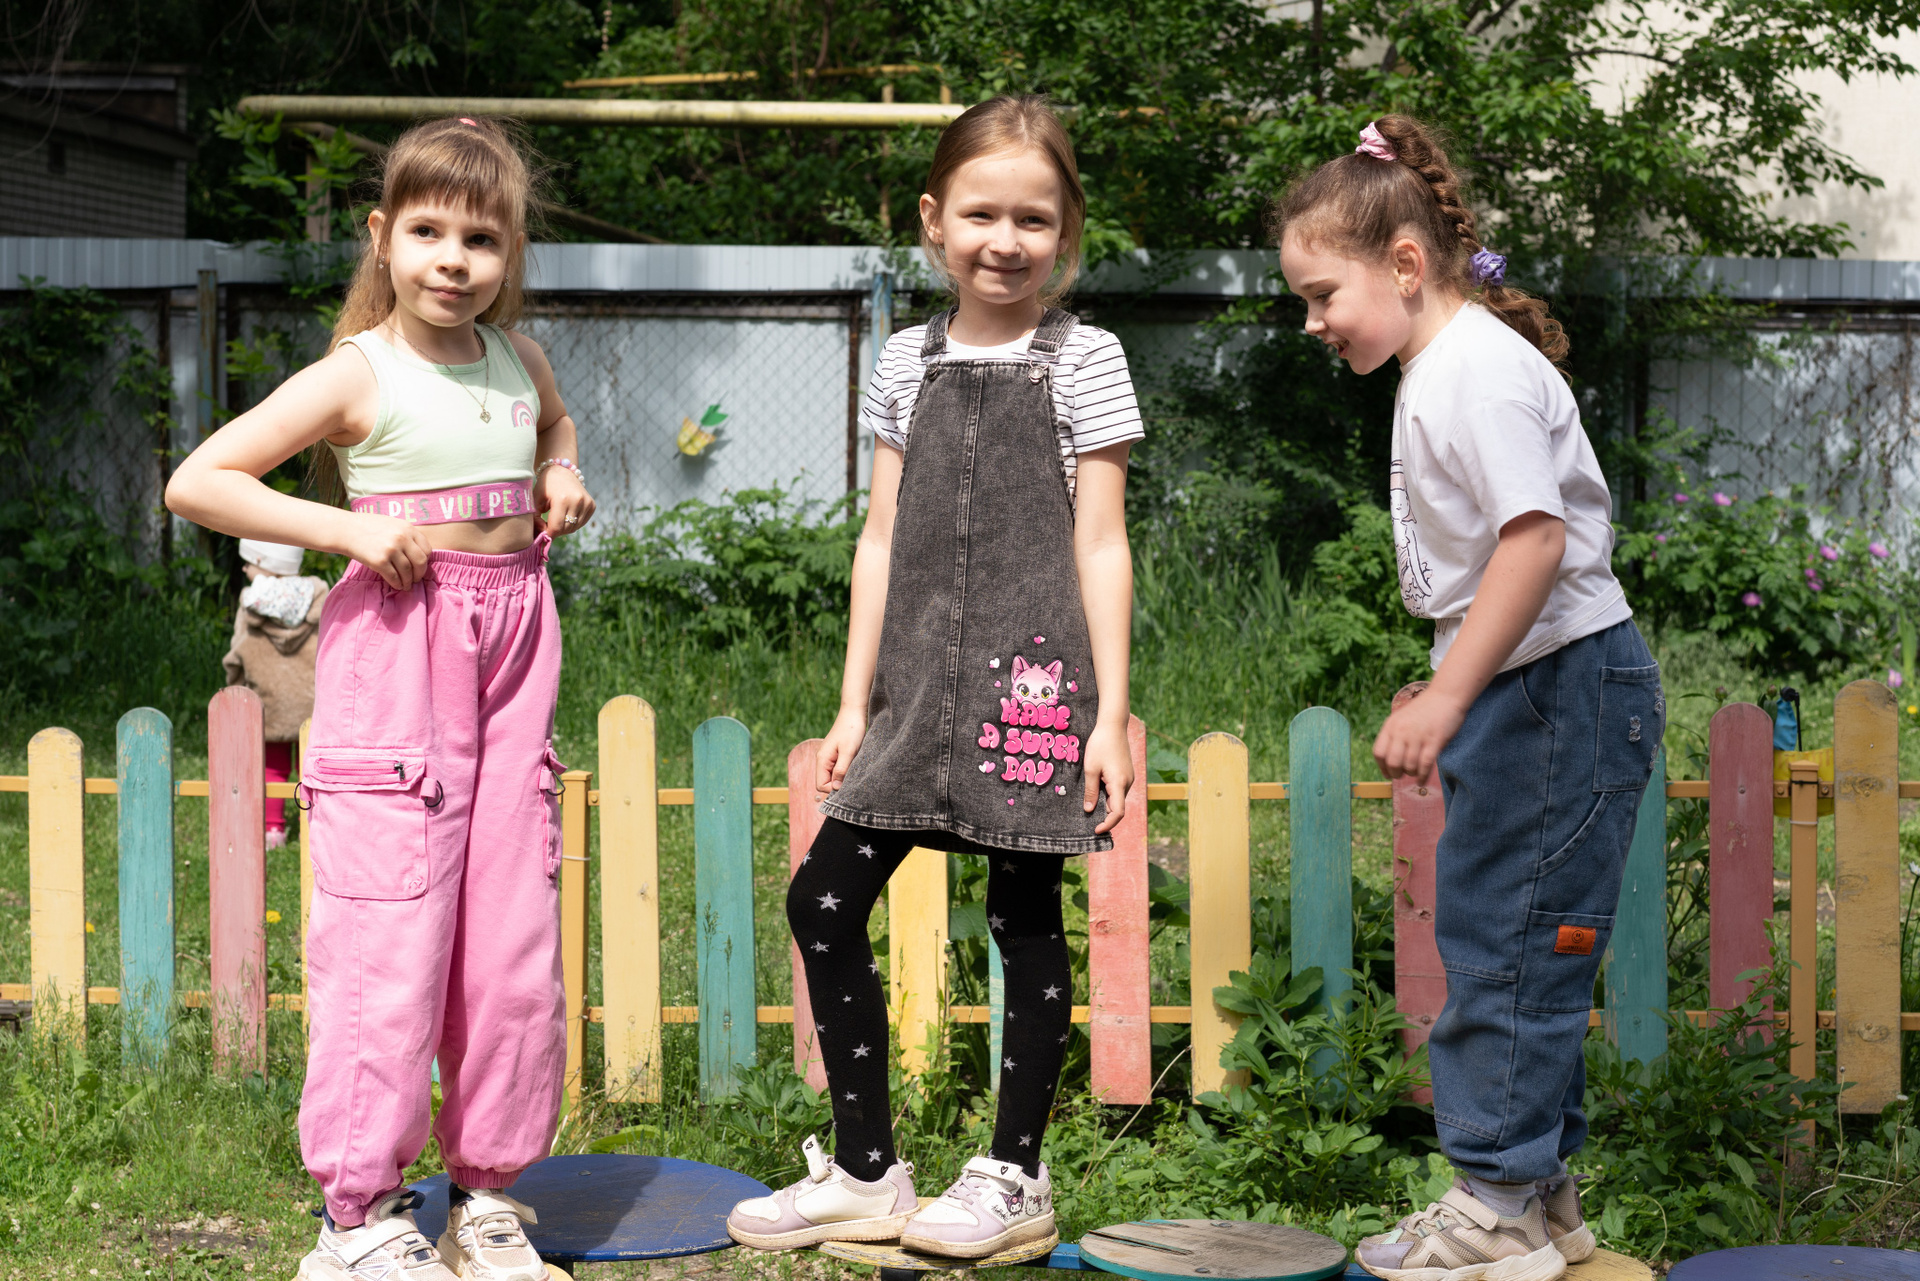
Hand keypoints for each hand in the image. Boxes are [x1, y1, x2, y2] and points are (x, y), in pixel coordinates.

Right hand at [345, 515, 433, 590]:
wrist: (345, 529)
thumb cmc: (368, 527)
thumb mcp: (392, 524)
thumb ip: (406, 535)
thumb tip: (419, 554)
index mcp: (407, 528)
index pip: (427, 549)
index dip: (425, 561)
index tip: (420, 566)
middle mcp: (402, 538)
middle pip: (421, 562)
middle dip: (420, 574)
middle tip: (416, 579)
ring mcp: (391, 550)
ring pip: (408, 572)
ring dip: (408, 582)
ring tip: (406, 585)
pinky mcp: (379, 561)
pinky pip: (394, 577)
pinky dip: (397, 584)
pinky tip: (396, 585)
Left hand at [536, 464, 594, 536]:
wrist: (562, 470)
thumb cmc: (545, 485)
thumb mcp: (535, 500)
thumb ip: (535, 519)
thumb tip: (541, 535)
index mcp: (562, 499)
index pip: (556, 527)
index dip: (548, 534)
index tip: (542, 534)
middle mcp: (577, 501)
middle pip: (566, 529)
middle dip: (556, 531)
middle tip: (547, 526)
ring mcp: (587, 503)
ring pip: (574, 528)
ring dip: (564, 528)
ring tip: (556, 519)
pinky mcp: (592, 505)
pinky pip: (581, 523)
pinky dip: (573, 523)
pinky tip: (566, 515)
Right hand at [816, 706, 868, 798]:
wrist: (854, 713)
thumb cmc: (852, 730)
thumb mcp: (848, 752)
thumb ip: (841, 771)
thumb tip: (835, 789)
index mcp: (822, 759)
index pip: (820, 785)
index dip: (833, 789)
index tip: (848, 784)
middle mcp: (822, 760)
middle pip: (825, 782)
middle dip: (838, 784)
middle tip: (853, 777)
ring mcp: (828, 757)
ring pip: (832, 777)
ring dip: (843, 777)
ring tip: (854, 769)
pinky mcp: (835, 755)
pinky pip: (837, 770)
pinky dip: (845, 771)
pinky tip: (854, 764)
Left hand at [1081, 718, 1132, 833]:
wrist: (1113, 725)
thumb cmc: (1100, 745)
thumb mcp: (1090, 769)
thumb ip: (1091, 791)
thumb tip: (1089, 810)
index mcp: (1119, 783)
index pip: (1118, 813)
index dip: (1108, 824)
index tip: (1096, 830)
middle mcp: (1128, 782)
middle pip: (1118, 807)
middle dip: (1105, 816)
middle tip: (1088, 821)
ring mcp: (1129, 777)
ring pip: (1118, 798)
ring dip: (1106, 805)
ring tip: (1090, 804)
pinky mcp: (1127, 772)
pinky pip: (1119, 790)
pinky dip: (1109, 796)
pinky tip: (1097, 791)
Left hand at [1372, 687, 1467, 782]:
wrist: (1445, 696)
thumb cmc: (1425, 709)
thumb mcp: (1402, 718)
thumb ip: (1395, 735)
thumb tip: (1389, 760)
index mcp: (1391, 726)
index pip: (1379, 753)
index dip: (1382, 767)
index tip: (1387, 774)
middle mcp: (1402, 731)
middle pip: (1392, 762)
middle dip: (1396, 773)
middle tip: (1401, 776)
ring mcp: (1418, 736)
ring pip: (1409, 766)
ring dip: (1411, 774)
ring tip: (1415, 773)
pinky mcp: (1434, 741)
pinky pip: (1425, 765)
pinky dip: (1422, 776)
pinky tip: (1422, 781)